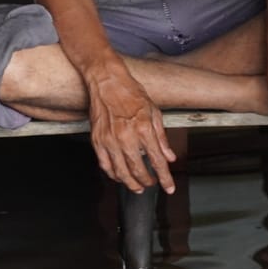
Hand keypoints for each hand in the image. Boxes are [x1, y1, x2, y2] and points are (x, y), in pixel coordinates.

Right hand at [85, 69, 176, 192]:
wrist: (107, 81)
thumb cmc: (130, 92)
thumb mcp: (154, 112)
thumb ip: (162, 137)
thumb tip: (169, 156)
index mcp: (143, 128)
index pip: (157, 161)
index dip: (165, 178)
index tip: (169, 187)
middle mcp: (126, 136)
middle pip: (138, 170)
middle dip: (147, 182)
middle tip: (152, 184)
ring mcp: (110, 140)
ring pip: (121, 172)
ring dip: (130, 183)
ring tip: (137, 186)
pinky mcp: (97, 140)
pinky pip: (105, 165)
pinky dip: (113, 174)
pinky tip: (120, 176)